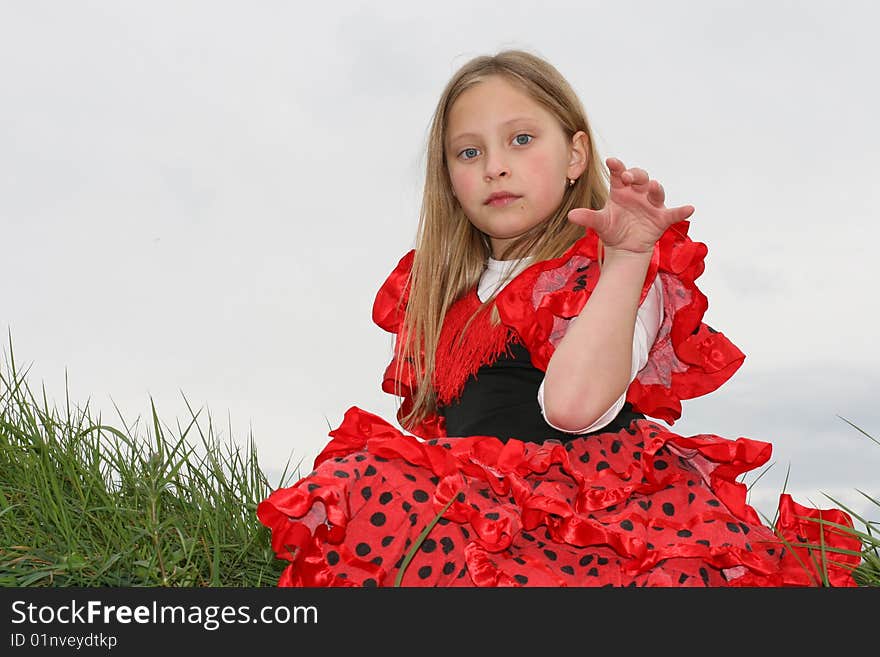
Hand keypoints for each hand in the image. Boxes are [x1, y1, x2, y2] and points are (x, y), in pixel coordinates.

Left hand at [567, 157, 694, 253]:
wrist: (624, 248)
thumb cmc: (612, 229)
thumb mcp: (600, 223)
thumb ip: (588, 217)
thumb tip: (571, 215)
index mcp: (620, 190)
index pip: (618, 173)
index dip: (616, 166)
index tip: (611, 161)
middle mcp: (637, 193)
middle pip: (639, 178)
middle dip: (635, 175)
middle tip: (627, 176)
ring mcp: (651, 204)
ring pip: (656, 191)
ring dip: (655, 188)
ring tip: (654, 186)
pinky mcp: (662, 218)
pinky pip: (673, 213)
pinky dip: (682, 211)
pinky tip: (689, 208)